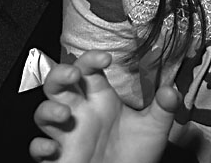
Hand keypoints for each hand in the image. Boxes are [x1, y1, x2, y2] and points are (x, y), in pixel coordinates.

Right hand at [29, 50, 179, 162]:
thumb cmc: (135, 155)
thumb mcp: (153, 129)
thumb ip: (164, 109)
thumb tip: (173, 91)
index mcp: (99, 99)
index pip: (87, 69)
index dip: (91, 59)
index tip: (105, 58)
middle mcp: (80, 112)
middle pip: (57, 83)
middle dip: (60, 74)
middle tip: (74, 75)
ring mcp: (66, 134)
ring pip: (43, 112)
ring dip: (49, 109)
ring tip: (65, 113)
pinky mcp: (58, 157)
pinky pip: (38, 148)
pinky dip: (40, 146)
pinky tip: (52, 147)